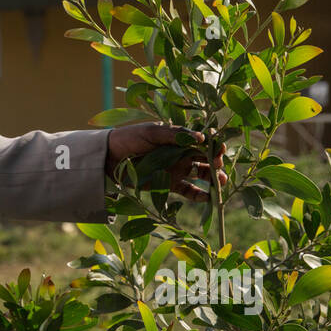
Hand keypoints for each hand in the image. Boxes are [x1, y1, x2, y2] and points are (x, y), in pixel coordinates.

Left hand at [105, 122, 226, 201]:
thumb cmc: (130, 138)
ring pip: (202, 174)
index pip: (202, 139)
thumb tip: (201, 138)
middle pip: (206, 157)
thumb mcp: (152, 132)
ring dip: (214, 178)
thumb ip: (175, 135)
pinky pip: (189, 191)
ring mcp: (177, 169)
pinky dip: (200, 195)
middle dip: (217, 161)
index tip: (220, 146)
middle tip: (219, 165)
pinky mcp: (170, 184)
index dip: (214, 143)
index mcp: (178, 138)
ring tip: (221, 183)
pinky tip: (208, 198)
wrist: (109, 158)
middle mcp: (181, 153)